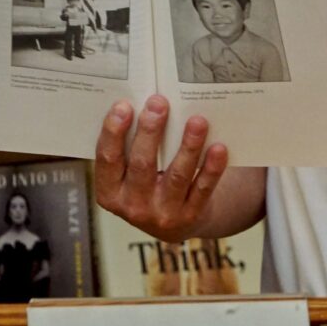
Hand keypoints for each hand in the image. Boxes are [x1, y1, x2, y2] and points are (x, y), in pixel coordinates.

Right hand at [95, 95, 228, 242]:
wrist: (175, 222)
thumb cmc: (148, 183)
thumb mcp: (128, 173)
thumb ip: (131, 146)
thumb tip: (146, 104)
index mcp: (110, 191)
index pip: (108, 159)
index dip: (113, 132)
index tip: (124, 105)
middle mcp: (134, 206)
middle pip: (142, 165)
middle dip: (150, 131)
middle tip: (159, 103)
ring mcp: (164, 214)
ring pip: (177, 175)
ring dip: (188, 146)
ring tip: (197, 121)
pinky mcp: (191, 215)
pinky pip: (203, 189)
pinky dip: (212, 169)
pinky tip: (218, 148)